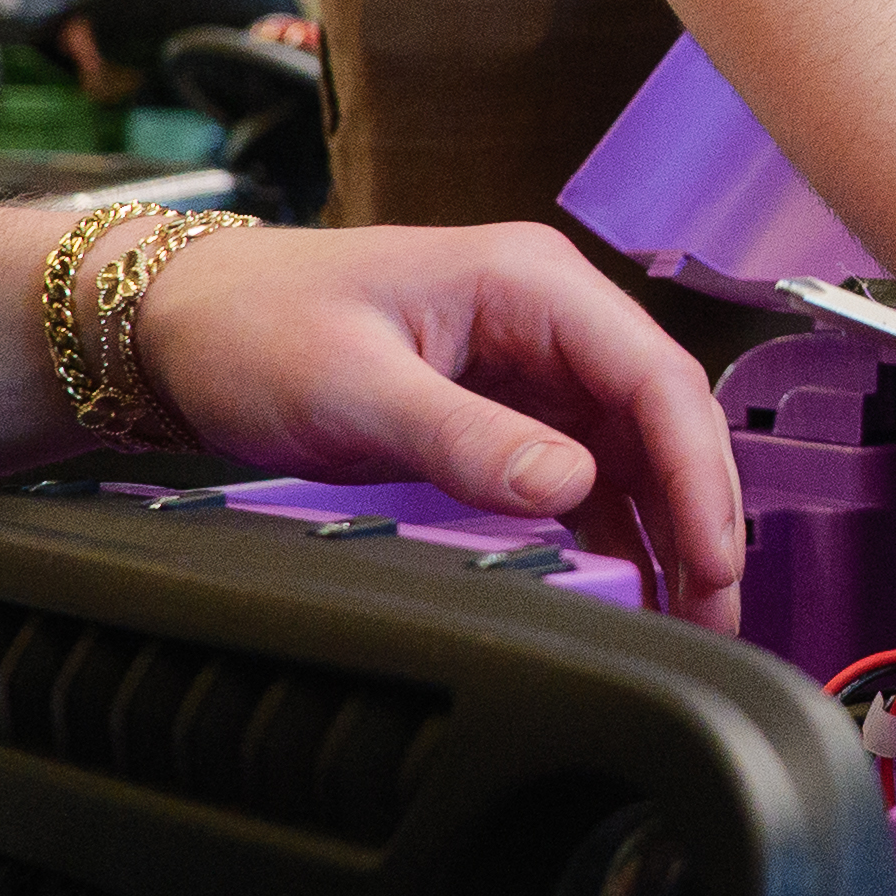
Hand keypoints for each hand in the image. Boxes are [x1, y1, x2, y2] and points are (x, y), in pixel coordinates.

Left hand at [126, 219, 748, 622]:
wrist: (180, 323)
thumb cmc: (255, 326)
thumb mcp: (357, 388)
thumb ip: (466, 439)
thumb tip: (571, 487)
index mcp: (530, 282)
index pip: (654, 375)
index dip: (698, 471)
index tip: (712, 556)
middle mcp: (547, 316)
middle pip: (662, 417)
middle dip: (700, 512)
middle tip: (715, 606)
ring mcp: (530, 363)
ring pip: (634, 451)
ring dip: (666, 528)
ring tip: (688, 614)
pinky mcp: (504, 408)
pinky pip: (584, 470)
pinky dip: (613, 528)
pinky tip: (627, 583)